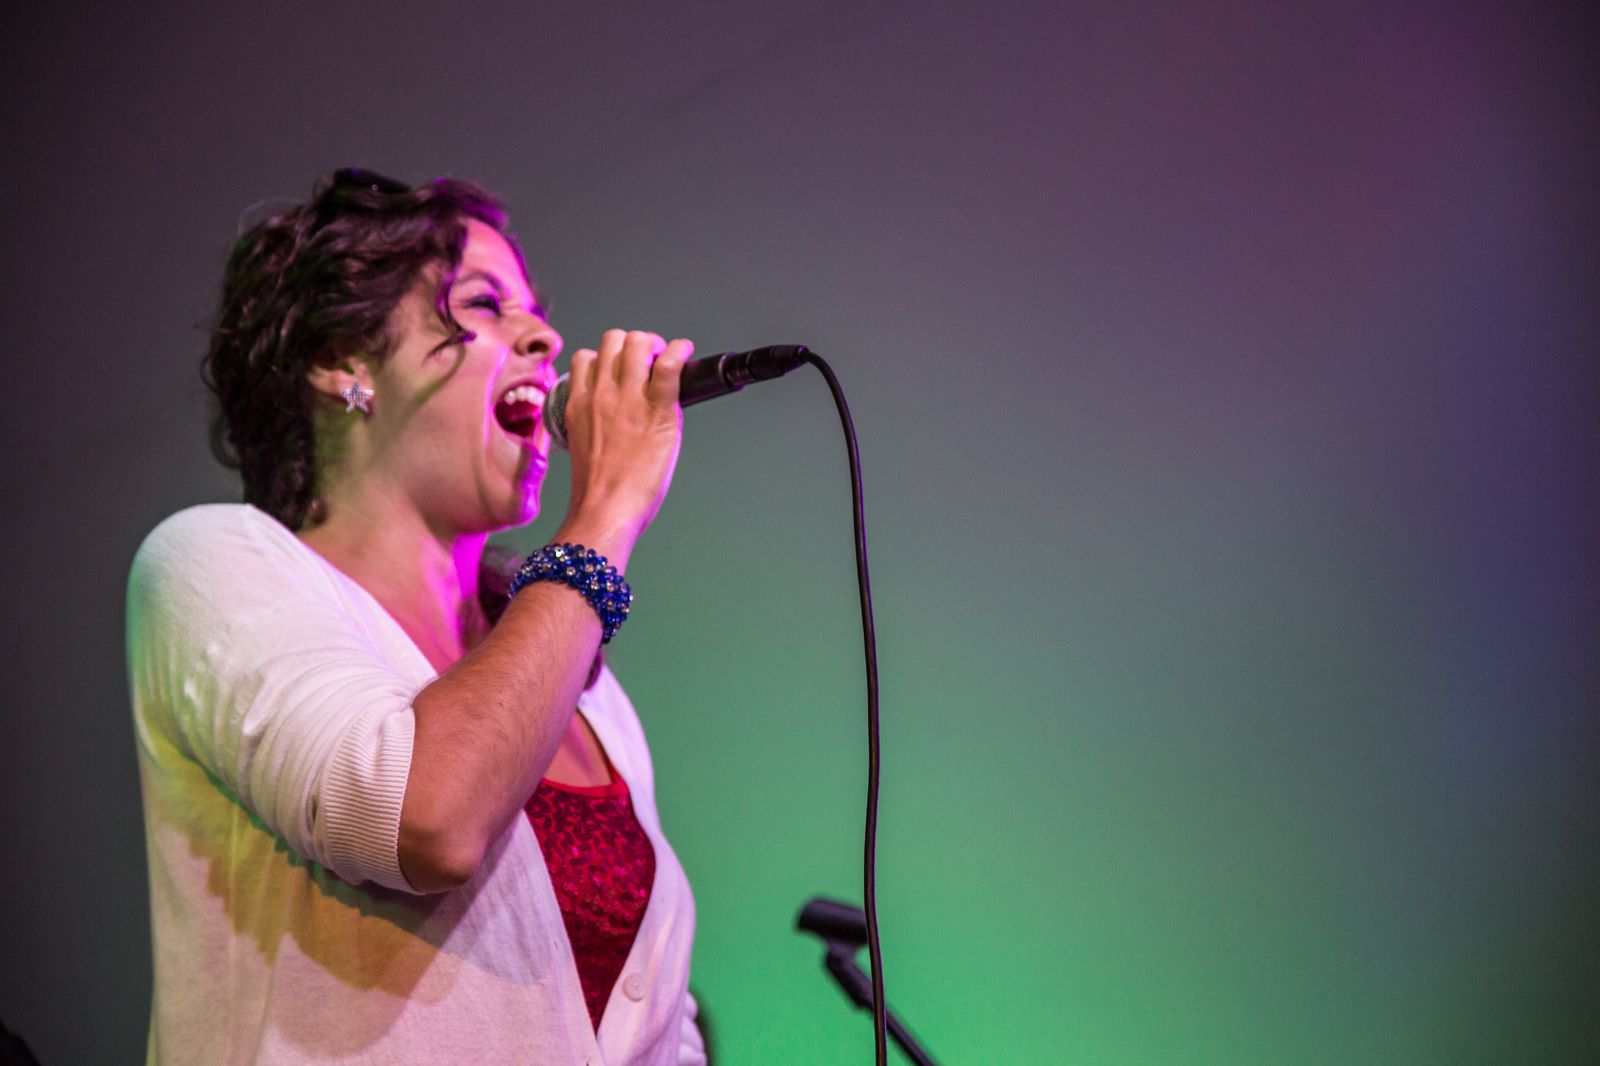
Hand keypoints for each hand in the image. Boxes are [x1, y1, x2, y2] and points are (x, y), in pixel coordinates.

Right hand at [558, 329, 690, 567]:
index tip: (623, 369)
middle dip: (634, 344)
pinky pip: (669, 365)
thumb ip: (596, 424)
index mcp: (579, 403)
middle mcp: (601, 393)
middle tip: (650, 361)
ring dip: (655, 344)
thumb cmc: (597, 491)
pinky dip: (680, 351)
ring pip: (637, 342)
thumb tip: (617, 422)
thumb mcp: (583, 446)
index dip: (607, 357)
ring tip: (666, 359)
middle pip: (613, 340)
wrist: (604, 509)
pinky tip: (685, 353)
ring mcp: (628, 399)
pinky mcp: (656, 410)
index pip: (585, 357)